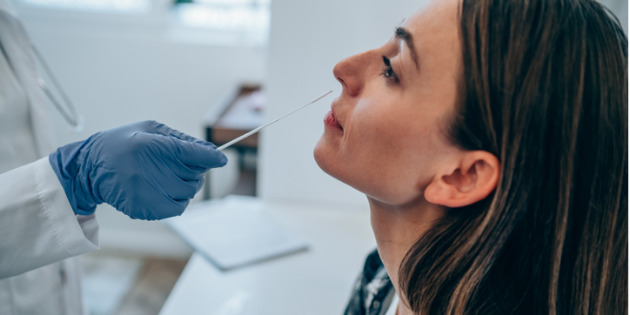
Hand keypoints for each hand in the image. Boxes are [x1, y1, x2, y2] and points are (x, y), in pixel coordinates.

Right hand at [49, 120, 227, 219]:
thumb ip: (181, 140)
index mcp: (151, 146)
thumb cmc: (123, 144)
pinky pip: (177, 208)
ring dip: (188, 185)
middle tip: (183, 165)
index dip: (211, 156)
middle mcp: (150, 171)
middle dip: (196, 170)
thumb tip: (210, 151)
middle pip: (195, 176)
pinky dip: (178, 199)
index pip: (193, 153)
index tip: (220, 158)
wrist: (90, 168)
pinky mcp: (144, 210)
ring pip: (189, 193)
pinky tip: (165, 189)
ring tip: (171, 176)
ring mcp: (147, 193)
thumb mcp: (149, 130)